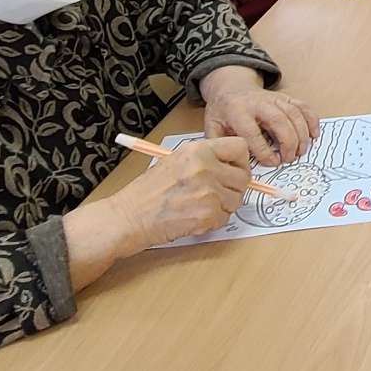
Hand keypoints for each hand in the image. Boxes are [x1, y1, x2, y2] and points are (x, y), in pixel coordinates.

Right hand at [107, 137, 252, 247]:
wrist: (127, 217)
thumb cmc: (146, 193)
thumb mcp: (175, 162)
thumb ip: (204, 160)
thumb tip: (231, 167)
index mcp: (197, 150)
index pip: (240, 147)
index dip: (241, 161)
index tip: (235, 170)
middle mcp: (205, 167)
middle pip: (243, 177)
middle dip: (233, 188)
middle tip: (217, 194)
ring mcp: (208, 191)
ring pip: (237, 200)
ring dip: (223, 207)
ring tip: (200, 206)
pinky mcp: (207, 214)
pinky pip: (225, 219)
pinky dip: (213, 222)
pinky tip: (194, 218)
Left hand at [204, 83, 320, 165]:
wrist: (230, 87)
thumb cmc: (222, 111)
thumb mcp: (212, 126)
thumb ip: (219, 144)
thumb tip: (231, 163)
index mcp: (237, 111)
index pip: (252, 132)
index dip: (263, 150)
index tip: (273, 162)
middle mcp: (257, 103)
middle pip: (278, 120)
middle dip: (288, 141)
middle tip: (290, 158)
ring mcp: (273, 98)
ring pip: (293, 113)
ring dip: (301, 133)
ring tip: (301, 151)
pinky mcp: (284, 97)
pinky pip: (302, 106)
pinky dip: (311, 119)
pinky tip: (314, 134)